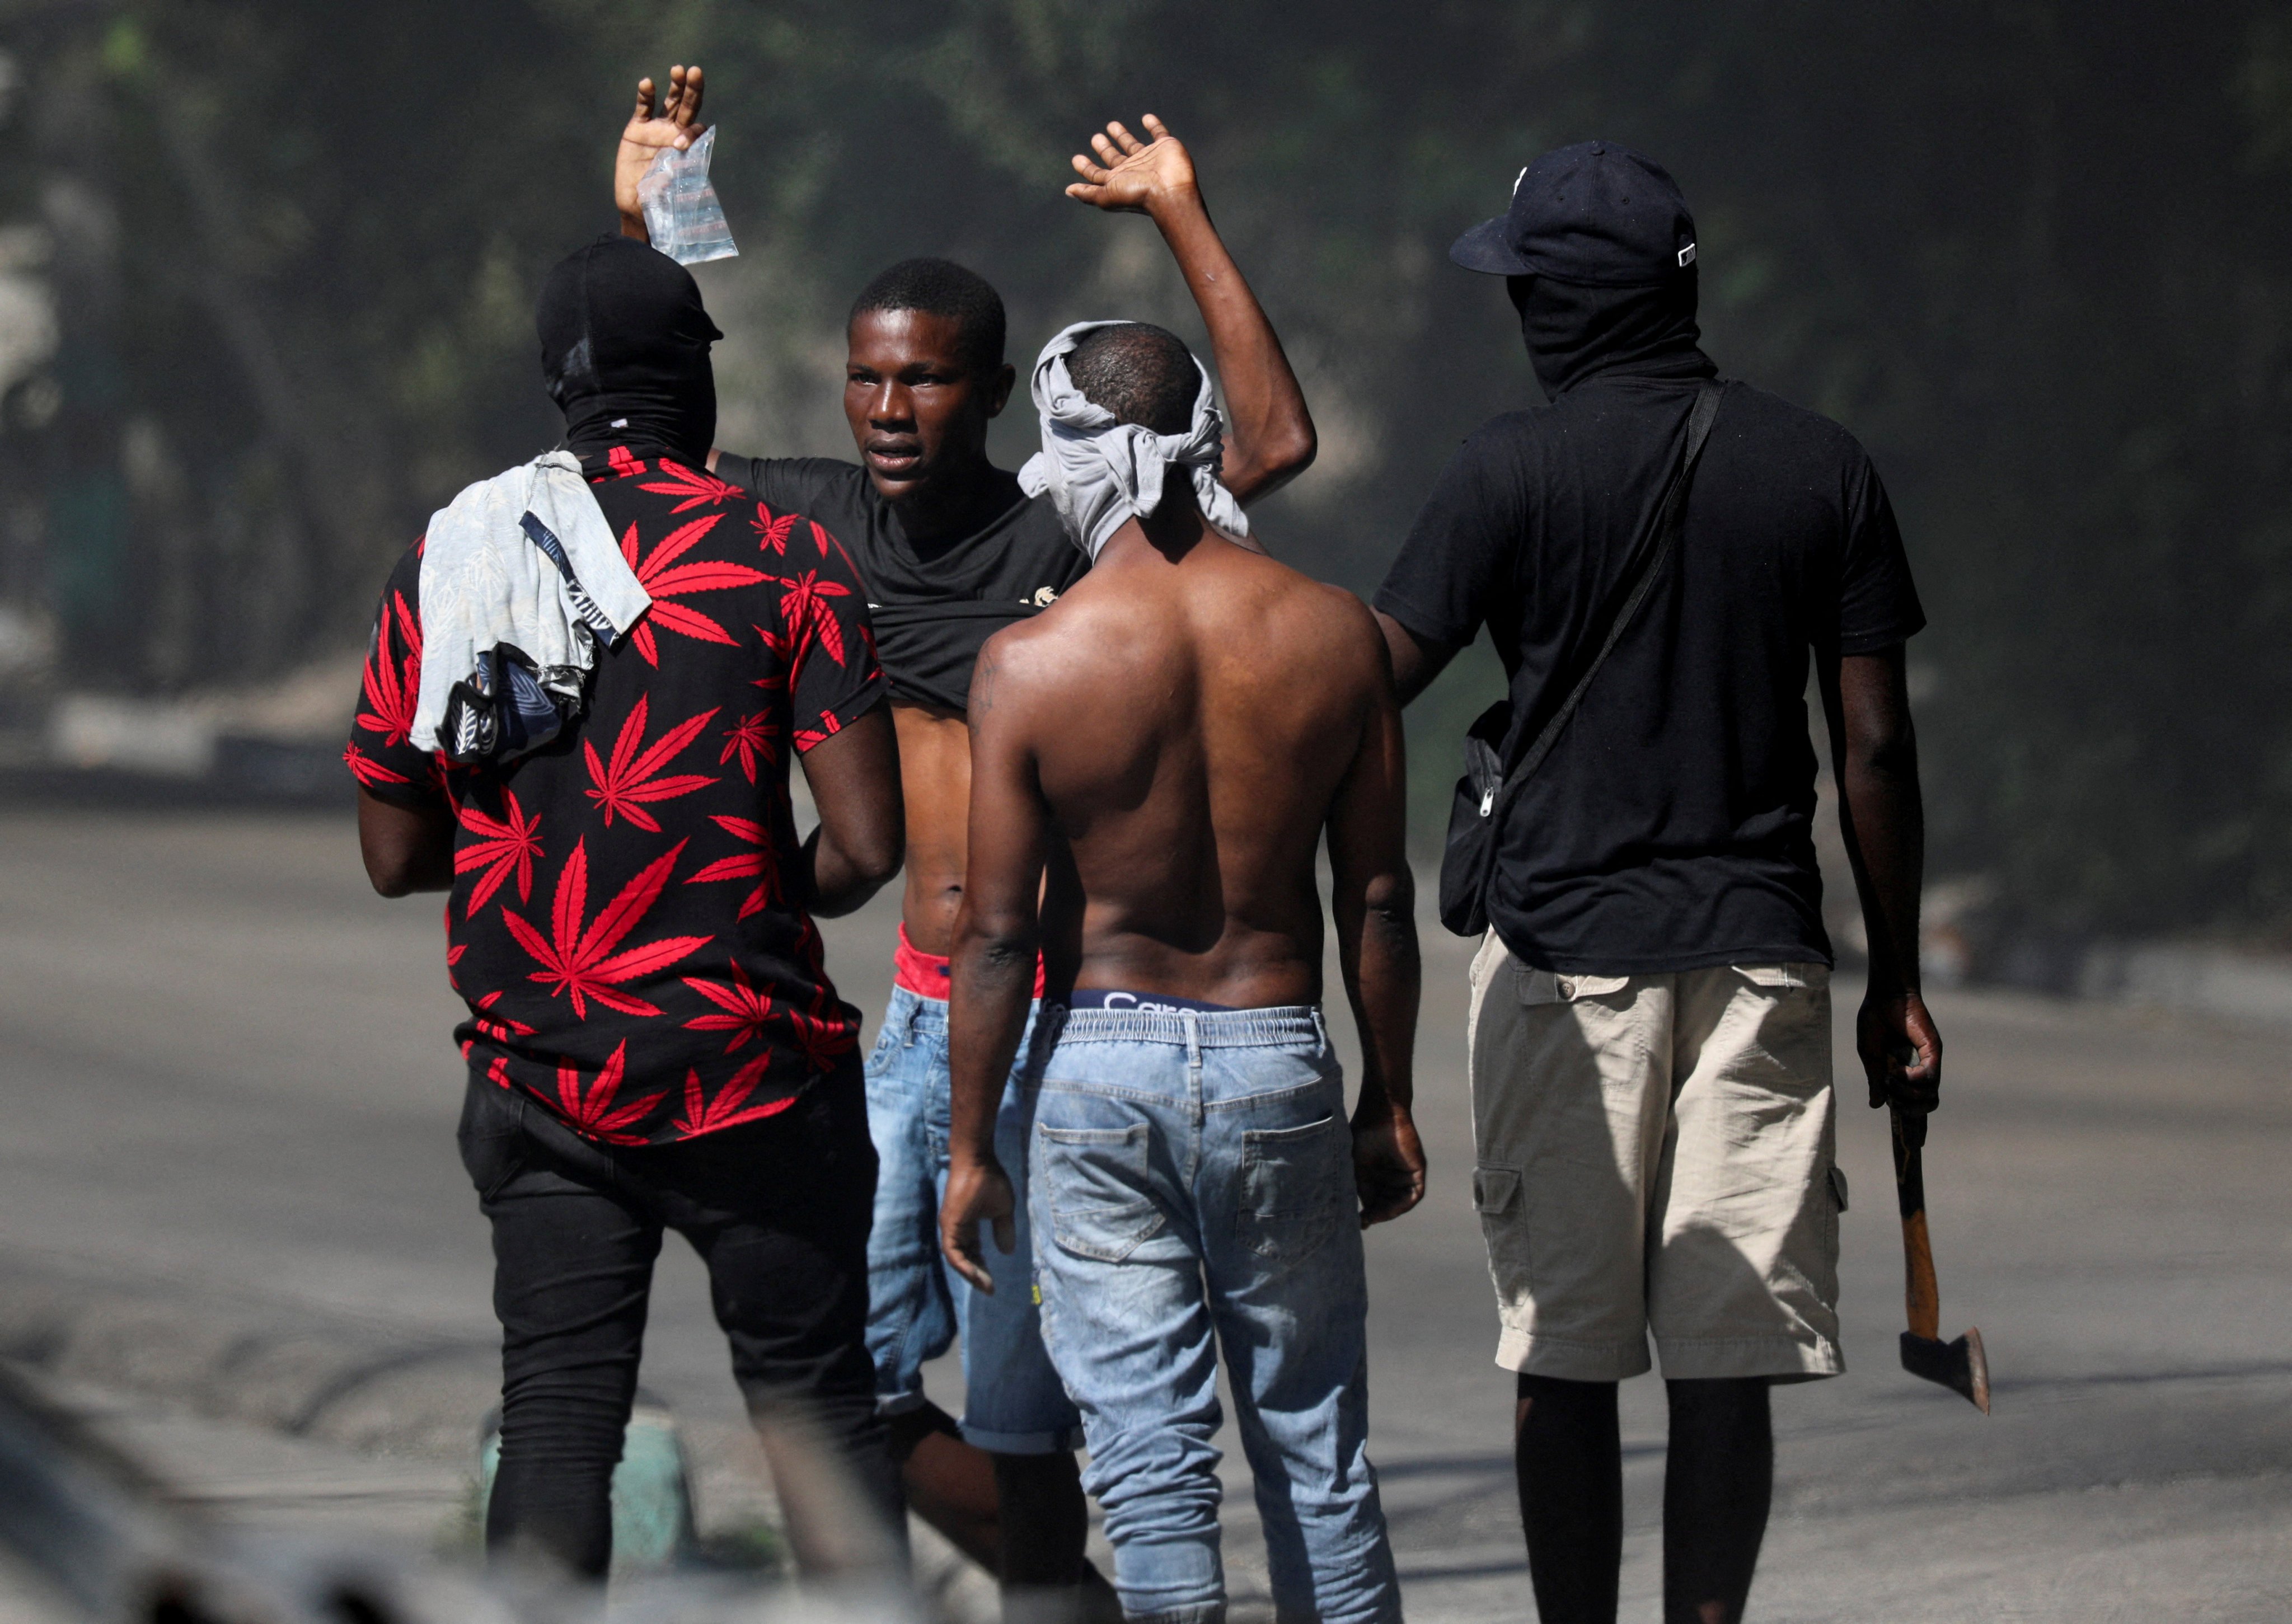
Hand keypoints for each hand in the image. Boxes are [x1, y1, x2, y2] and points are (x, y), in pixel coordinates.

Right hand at [615, 65, 706, 233]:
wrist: (638, 206)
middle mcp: (675, 135)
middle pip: (688, 107)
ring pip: (670, 102)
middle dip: (693, 90)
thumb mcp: (669, 193)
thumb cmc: (659, 203)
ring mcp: (657, 129)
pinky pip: (644, 107)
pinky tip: (647, 84)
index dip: (690, 133)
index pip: (695, 131)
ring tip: (678, 70)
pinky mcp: (638, 128)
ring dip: (675, 86)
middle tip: (696, 72)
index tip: (680, 145)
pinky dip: (646, 95)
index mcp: (688, 150)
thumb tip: (674, 163)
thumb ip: (673, 178)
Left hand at [940, 1153, 1017, 1292]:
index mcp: (966, 1226)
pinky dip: (962, 1264)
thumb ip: (1003, 1230)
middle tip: (990, 1289)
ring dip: (971, 1274)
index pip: (972, 1253)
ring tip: (985, 1286)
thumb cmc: (990, 1179)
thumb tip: (1007, 1252)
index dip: (982, 1268)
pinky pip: (952, 1251)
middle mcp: (956, 1229)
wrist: (978, 1159)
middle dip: (977, 1275)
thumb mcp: (1002, 1209)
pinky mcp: (949, 1223)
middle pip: (964, 1259)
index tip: (993, 1282)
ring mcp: (950, 1226)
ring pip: (956, 1259)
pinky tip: (974, 1274)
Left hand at [1065, 114, 1199, 218]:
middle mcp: (1132, 170)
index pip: (1097, 174)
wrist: (1170, 191)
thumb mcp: (1106, 195)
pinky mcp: (1165, 146)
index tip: (1076, 159)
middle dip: (1104, 148)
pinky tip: (1146, 118)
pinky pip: (1159, 133)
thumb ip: (1088, 192)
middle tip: (1096, 138)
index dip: (1086, 167)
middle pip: (1114, 158)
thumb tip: (1068, 190)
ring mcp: (1149, 158)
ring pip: (1132, 145)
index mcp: (1118, 181)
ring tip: (1111, 125)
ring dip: (1123, 136)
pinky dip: (1153, 125)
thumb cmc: (1138, 195)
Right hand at [1352, 1105, 1426, 1226]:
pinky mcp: (1418, 1171)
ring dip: (1389, 1212)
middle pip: (1388, 1203)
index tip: (1359, 1222)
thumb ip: (1362, 1189)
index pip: (1376, 1200)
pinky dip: (1403, 1205)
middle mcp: (1393, 1176)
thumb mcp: (1357, 1167)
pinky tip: (1390, 1209)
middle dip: (1378, 1214)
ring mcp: (1406, 1174)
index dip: (1369, 1213)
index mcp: (1378, 1174)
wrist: (1379, 1114)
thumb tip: (1363, 1214)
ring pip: (1401, 1202)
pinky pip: (1414, 1195)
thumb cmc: (1363, 1135)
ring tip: (1376, 1216)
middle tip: (1366, 1221)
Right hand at [1859, 985, 1941, 1116]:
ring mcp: (1930, 1062)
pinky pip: (1928, 1077)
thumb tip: (1877, 1105)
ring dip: (1907, 1095)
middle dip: (1909, 1112)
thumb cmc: (1876, 1020)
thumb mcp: (1870, 1055)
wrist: (1885, 994)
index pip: (1917, 1103)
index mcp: (1907, 1073)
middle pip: (1928, 1106)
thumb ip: (1875, 1081)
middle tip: (1890, 1097)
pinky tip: (1896, 1069)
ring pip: (1930, 1097)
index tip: (1915, 1144)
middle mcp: (1922, 1070)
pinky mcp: (1934, 1051)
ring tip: (1889, 1079)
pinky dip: (1911, 1079)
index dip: (1917, 1124)